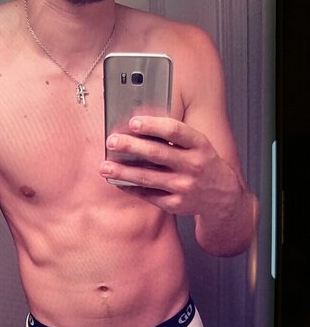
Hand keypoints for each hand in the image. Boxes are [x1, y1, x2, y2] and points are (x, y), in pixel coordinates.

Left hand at [99, 116, 240, 217]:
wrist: (222, 198)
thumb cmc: (204, 165)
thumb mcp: (198, 145)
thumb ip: (174, 136)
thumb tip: (139, 125)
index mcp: (199, 145)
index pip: (175, 130)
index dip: (152, 125)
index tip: (133, 122)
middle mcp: (193, 165)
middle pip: (157, 153)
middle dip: (131, 146)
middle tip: (111, 141)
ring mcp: (184, 187)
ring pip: (148, 177)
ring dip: (123, 171)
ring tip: (104, 166)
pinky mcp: (175, 204)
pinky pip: (148, 195)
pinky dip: (131, 188)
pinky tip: (117, 181)